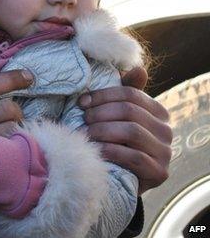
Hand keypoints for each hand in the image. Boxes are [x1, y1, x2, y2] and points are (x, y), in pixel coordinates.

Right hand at [0, 71, 29, 164]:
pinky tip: (8, 145)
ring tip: (11, 130)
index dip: (10, 78)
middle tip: (13, 113)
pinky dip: (12, 144)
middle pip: (5, 108)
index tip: (27, 75)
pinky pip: (7, 148)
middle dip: (16, 108)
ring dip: (16, 127)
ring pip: (10, 128)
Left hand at [79, 67, 171, 193]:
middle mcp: (166, 130)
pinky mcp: (159, 172)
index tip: (82, 103)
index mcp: (158, 111)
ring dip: (102, 131)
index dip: (102, 95)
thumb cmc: (116, 141)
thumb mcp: (119, 116)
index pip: (130, 94)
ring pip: (131, 131)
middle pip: (129, 111)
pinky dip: (110, 151)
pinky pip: (134, 157)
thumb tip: (138, 69)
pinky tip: (96, 150)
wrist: (120, 179)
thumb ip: (125, 92)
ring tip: (84, 134)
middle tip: (82, 120)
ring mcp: (165, 152)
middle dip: (100, 113)